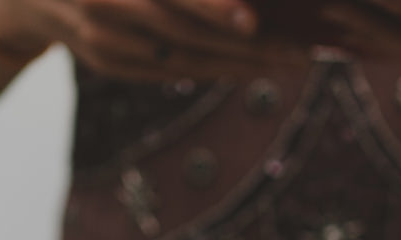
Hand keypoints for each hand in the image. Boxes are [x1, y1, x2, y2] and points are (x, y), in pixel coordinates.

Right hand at [0, 0, 308, 80]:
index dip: (211, 8)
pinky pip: (166, 71)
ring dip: (237, 65)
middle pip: (184, 33)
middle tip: (300, 51)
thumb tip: (234, 0)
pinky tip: (246, 68)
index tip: (254, 21)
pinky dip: (209, 70)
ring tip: (287, 63)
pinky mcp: (106, 62)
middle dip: (246, 47)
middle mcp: (101, 6)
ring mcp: (100, 40)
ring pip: (179, 59)